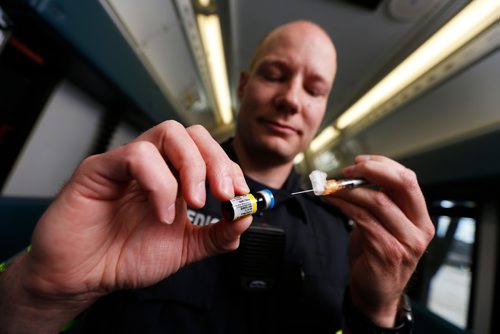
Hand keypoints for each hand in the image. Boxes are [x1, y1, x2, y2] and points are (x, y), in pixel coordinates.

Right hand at [2, 120, 250, 331]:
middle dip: (216, 161)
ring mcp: (127, 163)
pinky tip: (161, 214)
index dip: (229, 168)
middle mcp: (153, 164)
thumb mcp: (183, 249)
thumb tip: (247, 217)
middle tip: (223, 194)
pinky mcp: (100, 168)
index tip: (240, 194)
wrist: (83, 277)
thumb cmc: (125, 257)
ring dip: (192, 166)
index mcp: (173, 178)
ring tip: (194, 203)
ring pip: (168, 132)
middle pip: (192, 133)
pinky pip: (136, 157)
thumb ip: (216, 235)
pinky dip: (159, 184)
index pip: (208, 152)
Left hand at [326, 155, 434, 326]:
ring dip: (349, 190)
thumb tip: (359, 175)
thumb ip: (381, 202)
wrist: (375, 293)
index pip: (408, 179)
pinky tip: (332, 201)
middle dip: (371, 171)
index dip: (383, 165)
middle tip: (347, 170)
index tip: (359, 162)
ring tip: (331, 188)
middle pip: (401, 184)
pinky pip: (362, 218)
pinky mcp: (387, 251)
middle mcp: (419, 229)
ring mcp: (406, 242)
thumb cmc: (377, 256)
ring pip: (378, 200)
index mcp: (421, 218)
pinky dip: (344, 205)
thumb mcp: (384, 225)